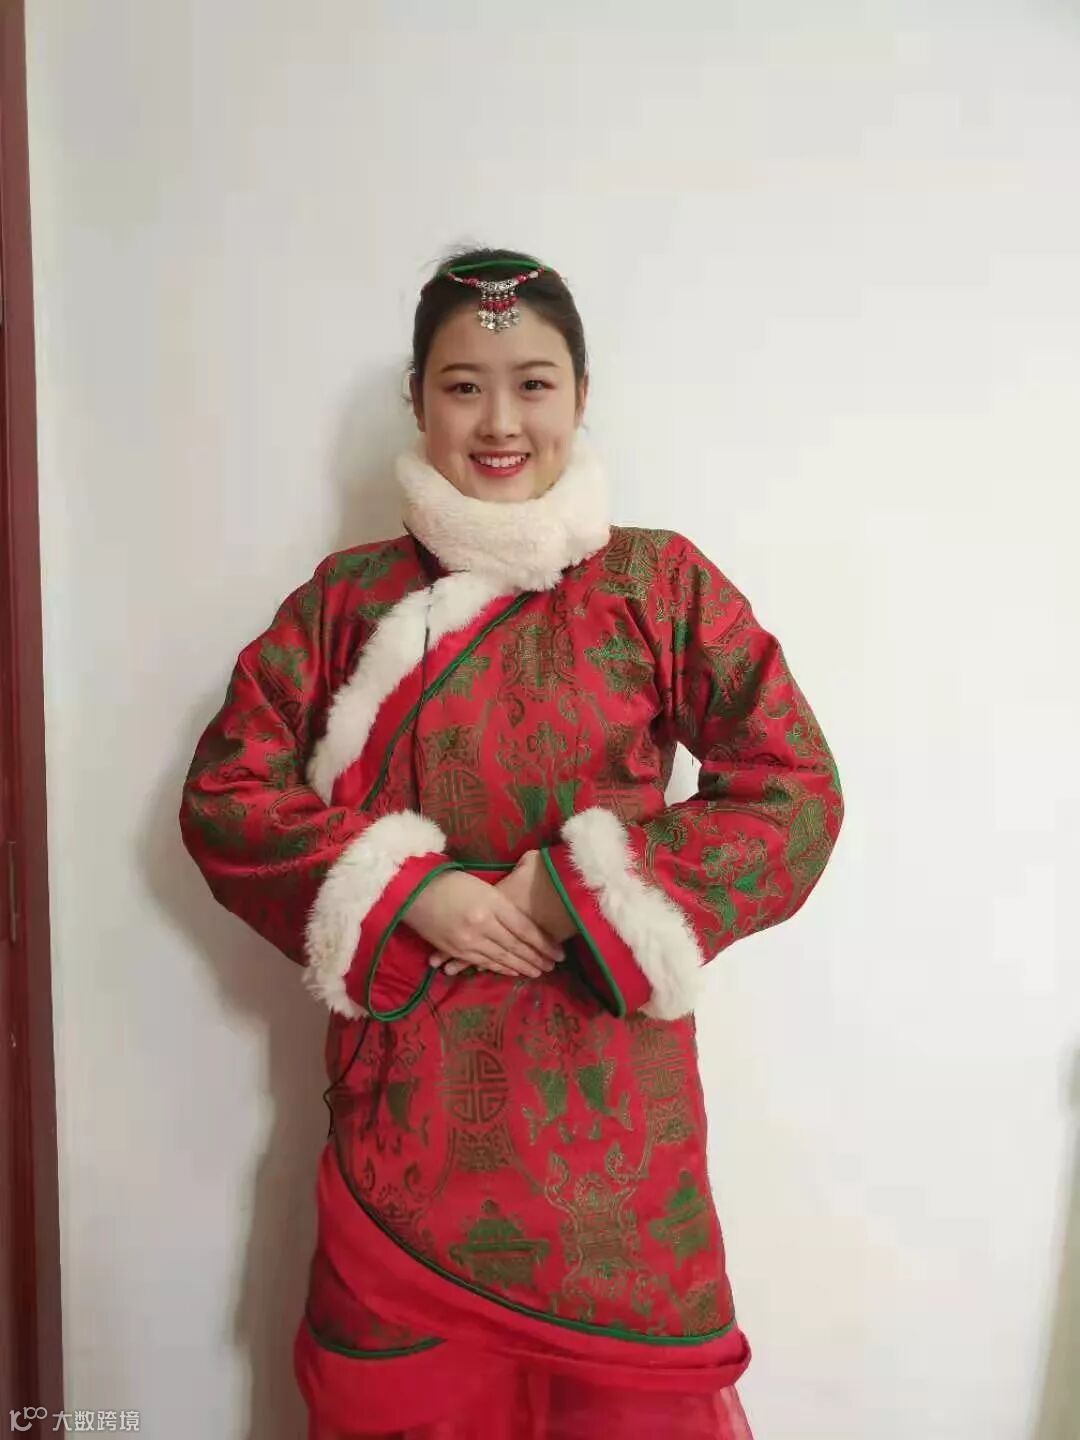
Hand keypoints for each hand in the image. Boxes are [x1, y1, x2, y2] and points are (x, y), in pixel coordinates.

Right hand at [434, 852, 576, 977]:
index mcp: (492, 902)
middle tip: (553, 967)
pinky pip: (483, 962)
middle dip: (537, 958)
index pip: (525, 928)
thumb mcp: (482, 884)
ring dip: (521, 966)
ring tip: (538, 972)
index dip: (544, 943)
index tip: (559, 953)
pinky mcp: (456, 949)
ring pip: (501, 957)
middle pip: (516, 946)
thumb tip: (526, 916)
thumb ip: (503, 900)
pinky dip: (500, 968)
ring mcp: (468, 939)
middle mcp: (483, 924)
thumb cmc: (450, 880)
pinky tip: (512, 971)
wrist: (413, 890)